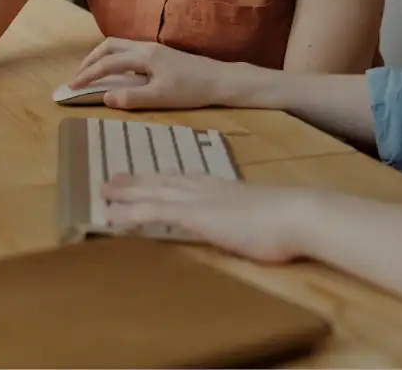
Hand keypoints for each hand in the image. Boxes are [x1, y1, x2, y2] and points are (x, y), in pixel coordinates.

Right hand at [68, 38, 237, 109]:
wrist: (220, 80)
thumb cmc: (192, 90)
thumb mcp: (161, 98)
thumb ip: (132, 97)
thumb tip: (105, 97)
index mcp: (144, 56)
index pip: (108, 63)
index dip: (88, 74)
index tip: (72, 86)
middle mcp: (146, 47)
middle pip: (109, 45)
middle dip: (90, 59)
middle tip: (78, 76)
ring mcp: (154, 48)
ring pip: (119, 46)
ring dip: (102, 57)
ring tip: (92, 73)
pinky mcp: (160, 54)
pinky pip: (129, 50)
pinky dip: (114, 58)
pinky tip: (117, 73)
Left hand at [103, 173, 312, 263]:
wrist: (297, 215)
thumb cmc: (288, 221)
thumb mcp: (263, 216)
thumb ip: (249, 218)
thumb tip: (250, 225)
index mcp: (223, 188)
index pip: (185, 180)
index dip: (162, 180)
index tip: (146, 177)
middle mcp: (206, 188)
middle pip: (163, 181)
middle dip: (137, 181)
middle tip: (113, 179)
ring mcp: (199, 200)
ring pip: (153, 193)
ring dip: (127, 192)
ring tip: (104, 192)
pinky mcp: (195, 215)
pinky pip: (154, 212)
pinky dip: (131, 212)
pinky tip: (113, 215)